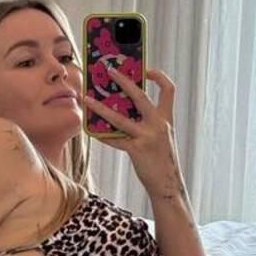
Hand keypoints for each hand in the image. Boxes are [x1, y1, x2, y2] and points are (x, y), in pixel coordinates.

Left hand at [83, 67, 182, 195]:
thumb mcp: (161, 135)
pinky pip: (115, 140)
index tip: (146, 70)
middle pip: (140, 96)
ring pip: (119, 118)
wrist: (168, 184)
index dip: (159, 76)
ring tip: (87, 98)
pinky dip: (103, 135)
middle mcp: (159, 124)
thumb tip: (123, 105)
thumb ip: (146, 120)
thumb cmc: (161, 158)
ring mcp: (148, 137)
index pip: (169, 89)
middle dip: (124, 81)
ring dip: (100, 107)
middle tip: (110, 71)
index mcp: (167, 118)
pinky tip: (93, 131)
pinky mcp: (137, 150)